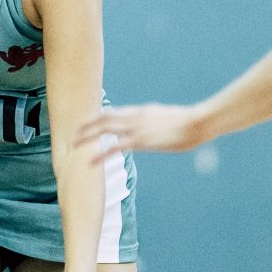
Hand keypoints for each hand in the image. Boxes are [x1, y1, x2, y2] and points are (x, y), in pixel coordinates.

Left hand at [78, 103, 207, 156]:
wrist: (197, 122)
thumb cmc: (188, 123)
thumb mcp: (167, 119)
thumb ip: (156, 122)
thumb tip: (155, 128)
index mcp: (141, 111)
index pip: (113, 112)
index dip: (97, 118)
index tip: (86, 124)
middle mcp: (135, 116)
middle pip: (104, 118)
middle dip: (87, 126)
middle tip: (74, 134)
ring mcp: (137, 127)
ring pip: (104, 129)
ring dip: (87, 137)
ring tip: (74, 145)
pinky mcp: (141, 140)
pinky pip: (115, 147)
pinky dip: (100, 153)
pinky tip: (90, 160)